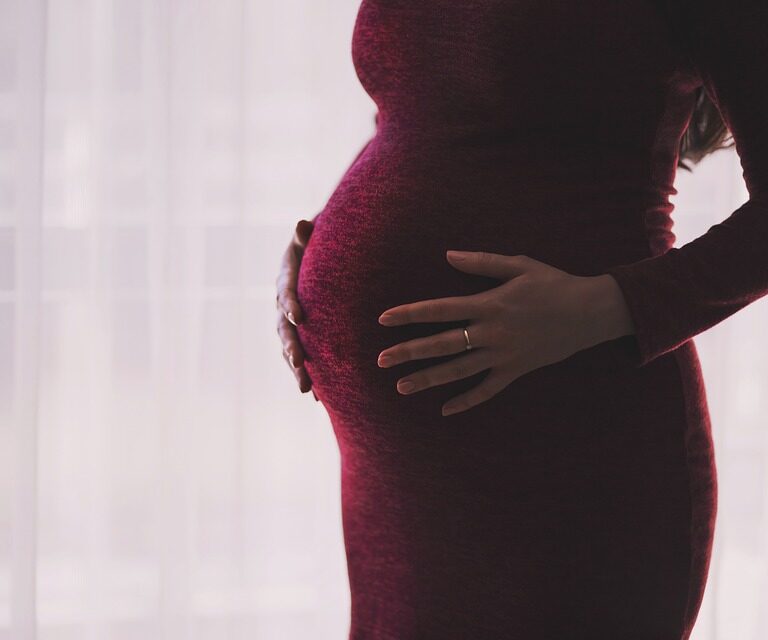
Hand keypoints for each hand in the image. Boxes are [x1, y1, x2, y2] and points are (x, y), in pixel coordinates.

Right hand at [276, 218, 316, 396]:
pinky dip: (310, 375)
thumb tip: (302, 223)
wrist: (319, 259)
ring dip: (297, 369)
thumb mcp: (312, 237)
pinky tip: (319, 397)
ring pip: (290, 349)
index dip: (289, 304)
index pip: (285, 292)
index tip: (298, 316)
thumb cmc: (318, 244)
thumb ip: (306, 235)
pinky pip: (303, 358)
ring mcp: (290, 324)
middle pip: (284, 329)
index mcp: (286, 280)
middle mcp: (283, 305)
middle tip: (299, 362)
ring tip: (307, 389)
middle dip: (291, 346)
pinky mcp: (301, 336)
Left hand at [376, 250, 633, 416]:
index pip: (439, 310)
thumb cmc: (554, 283)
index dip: (409, 314)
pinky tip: (446, 410)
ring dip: (429, 379)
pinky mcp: (517, 371)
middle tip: (380, 360)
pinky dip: (467, 401)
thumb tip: (447, 255)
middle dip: (409, 352)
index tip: (383, 320)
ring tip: (401, 387)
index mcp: (488, 304)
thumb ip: (481, 262)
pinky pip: (488, 390)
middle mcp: (491, 332)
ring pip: (458, 371)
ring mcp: (503, 355)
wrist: (591, 312)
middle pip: (441, 345)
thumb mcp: (519, 264)